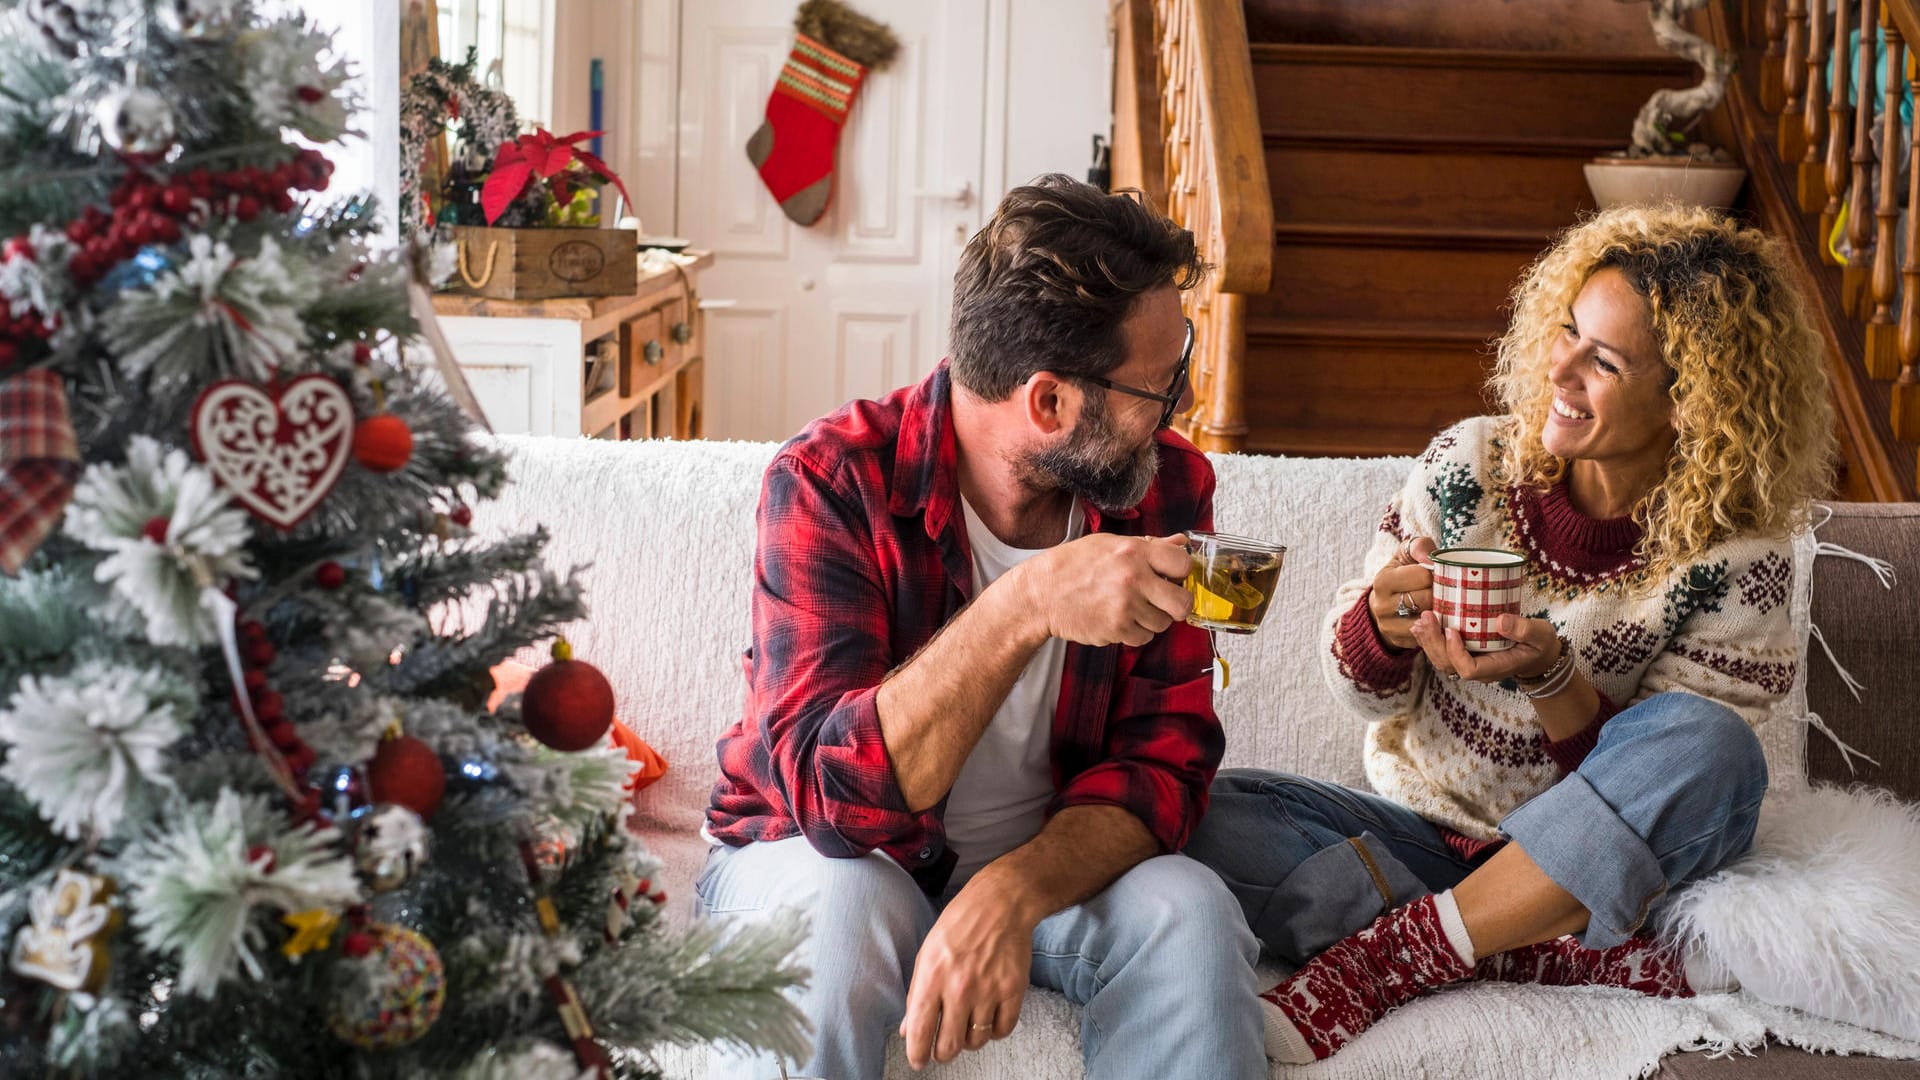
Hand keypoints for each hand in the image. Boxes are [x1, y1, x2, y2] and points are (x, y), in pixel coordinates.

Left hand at [900, 878, 1032, 1068]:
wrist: (1001, 903)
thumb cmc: (959, 925)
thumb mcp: (927, 954)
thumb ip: (916, 994)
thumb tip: (908, 1030)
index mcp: (932, 977)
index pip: (920, 1031)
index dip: (917, 1054)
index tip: (918, 1061)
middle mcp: (960, 987)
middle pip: (949, 1046)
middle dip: (943, 1052)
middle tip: (944, 1045)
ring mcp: (989, 990)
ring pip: (976, 1041)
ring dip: (969, 1039)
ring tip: (967, 1022)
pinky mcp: (1014, 990)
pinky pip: (1002, 1030)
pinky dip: (994, 1030)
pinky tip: (988, 1016)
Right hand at [1017, 533, 1193, 647]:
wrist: (1042, 593)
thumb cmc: (1074, 565)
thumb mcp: (1109, 544)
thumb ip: (1149, 544)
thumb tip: (1182, 542)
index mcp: (1134, 551)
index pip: (1183, 564)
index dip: (1181, 572)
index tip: (1173, 576)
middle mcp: (1133, 578)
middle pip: (1183, 603)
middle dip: (1178, 605)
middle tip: (1165, 601)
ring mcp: (1125, 606)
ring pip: (1163, 623)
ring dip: (1152, 619)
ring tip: (1132, 608)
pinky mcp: (1116, 629)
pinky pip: (1143, 638)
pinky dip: (1136, 632)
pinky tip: (1120, 619)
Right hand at [1367, 536, 1437, 649]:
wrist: (1386, 600)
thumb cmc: (1402, 573)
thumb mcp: (1406, 554)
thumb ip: (1420, 547)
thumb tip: (1431, 560)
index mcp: (1383, 581)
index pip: (1423, 576)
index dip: (1438, 573)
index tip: (1441, 573)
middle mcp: (1382, 605)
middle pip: (1427, 600)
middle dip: (1443, 593)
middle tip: (1448, 589)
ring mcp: (1389, 627)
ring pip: (1429, 621)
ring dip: (1443, 613)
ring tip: (1445, 603)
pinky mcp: (1400, 641)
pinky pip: (1428, 636)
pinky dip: (1438, 628)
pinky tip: (1439, 619)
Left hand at [1409, 612, 1561, 683]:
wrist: (1538, 653)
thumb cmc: (1539, 643)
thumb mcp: (1540, 634)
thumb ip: (1524, 629)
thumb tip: (1500, 621)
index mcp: (1496, 668)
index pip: (1468, 669)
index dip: (1456, 653)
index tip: (1452, 630)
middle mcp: (1479, 669)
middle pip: (1448, 664)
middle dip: (1434, 642)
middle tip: (1427, 617)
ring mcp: (1470, 662)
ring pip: (1441, 660)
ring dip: (1428, 641)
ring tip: (1420, 621)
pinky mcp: (1465, 653)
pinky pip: (1443, 651)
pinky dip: (1431, 639)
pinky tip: (1422, 624)